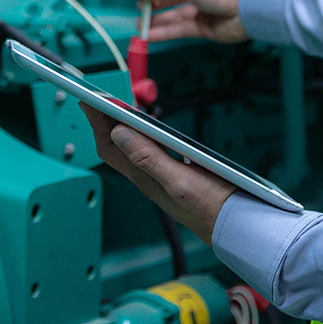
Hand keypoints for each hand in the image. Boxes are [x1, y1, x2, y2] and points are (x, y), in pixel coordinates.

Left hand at [82, 104, 235, 245]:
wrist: (234, 226)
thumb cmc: (210, 208)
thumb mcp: (179, 181)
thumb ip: (149, 158)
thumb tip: (119, 133)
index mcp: (145, 177)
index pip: (110, 147)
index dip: (97, 123)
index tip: (88, 100)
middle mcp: (148, 176)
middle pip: (117, 145)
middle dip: (105, 121)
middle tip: (99, 97)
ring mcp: (160, 175)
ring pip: (132, 147)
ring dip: (122, 125)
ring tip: (117, 106)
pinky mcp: (174, 174)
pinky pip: (149, 150)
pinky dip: (143, 133)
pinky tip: (148, 127)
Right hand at [134, 0, 249, 43]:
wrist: (252, 10)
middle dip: (156, 2)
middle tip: (140, 8)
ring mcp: (205, 8)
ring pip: (176, 13)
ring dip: (158, 19)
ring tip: (140, 24)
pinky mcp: (206, 27)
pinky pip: (182, 28)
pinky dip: (166, 31)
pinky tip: (150, 35)